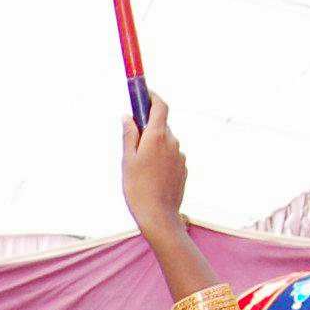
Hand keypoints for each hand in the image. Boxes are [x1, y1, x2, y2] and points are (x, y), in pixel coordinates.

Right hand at [119, 96, 191, 230]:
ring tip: (140, 168)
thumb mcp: (127, 160)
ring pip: (165, 143)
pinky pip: (170, 157)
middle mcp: (172, 142)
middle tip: (132, 141)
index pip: (160, 106)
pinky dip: (160, 160)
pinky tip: (150, 177)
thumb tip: (128, 117)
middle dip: (148, 128)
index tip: (144, 93)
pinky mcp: (182, 169)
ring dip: (154, 146)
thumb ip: (129, 135)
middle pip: (161, 125)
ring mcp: (179, 156)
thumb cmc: (138, 188)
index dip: (152, 97)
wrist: (158, 216)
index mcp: (158, 136)